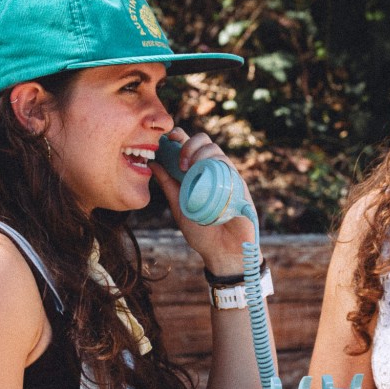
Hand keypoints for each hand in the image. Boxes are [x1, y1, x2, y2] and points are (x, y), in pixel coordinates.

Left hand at [151, 128, 256, 273]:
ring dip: (200, 152)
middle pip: (203, 141)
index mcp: (196, 173)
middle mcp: (212, 171)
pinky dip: (214, 163)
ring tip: (189, 168)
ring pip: (215, 149)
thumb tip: (152, 163)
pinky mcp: (237, 184)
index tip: (166, 141)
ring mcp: (226, 176)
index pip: (188, 145)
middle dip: (189, 143)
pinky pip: (227, 165)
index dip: (178, 136)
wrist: (222, 252)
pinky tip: (205, 172)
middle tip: (180, 162)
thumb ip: (168, 185)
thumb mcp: (179, 206)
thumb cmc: (202, 232)